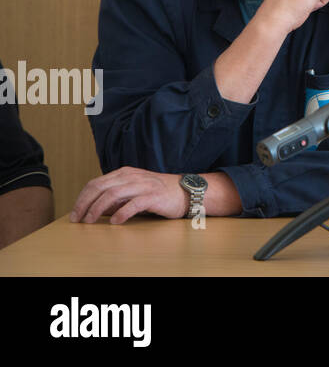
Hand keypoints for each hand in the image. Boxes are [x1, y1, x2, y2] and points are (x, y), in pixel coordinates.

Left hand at [69, 167, 186, 223]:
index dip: (82, 198)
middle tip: (77, 219)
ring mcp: (143, 185)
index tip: (75, 213)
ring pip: (112, 195)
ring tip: (90, 221)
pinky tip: (114, 222)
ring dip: (97, 209)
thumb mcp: (133, 189)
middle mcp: (132, 177)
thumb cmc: (158, 192)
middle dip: (84, 204)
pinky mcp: (153, 196)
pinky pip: (133, 204)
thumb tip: (94, 209)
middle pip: (100, 188)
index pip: (95, 183)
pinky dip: (120, 213)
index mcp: (125, 173)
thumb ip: (116, 196)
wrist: (185, 191)